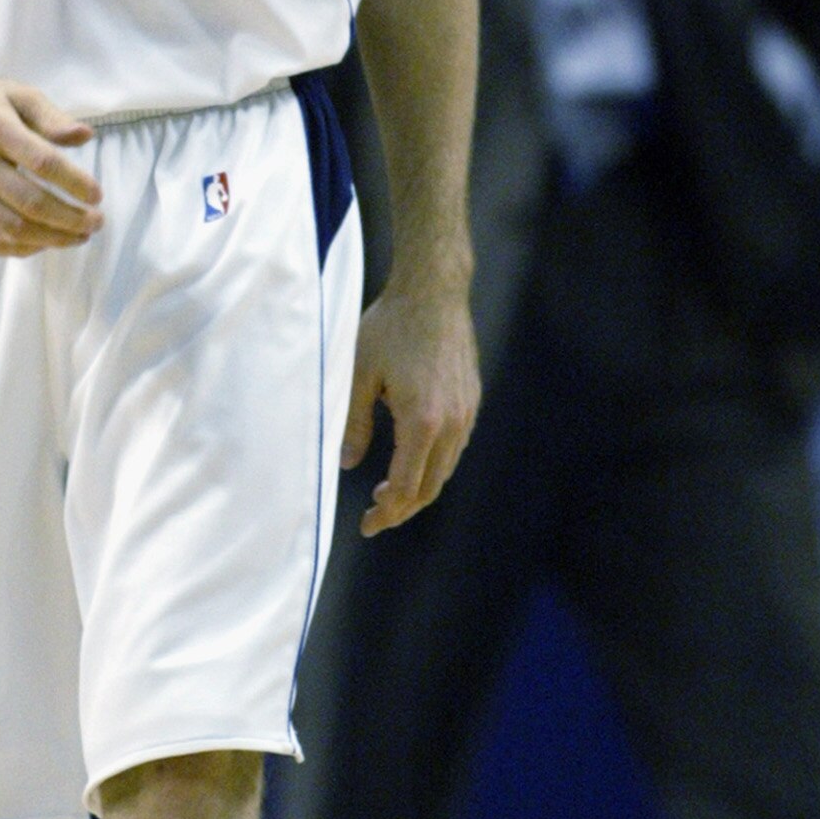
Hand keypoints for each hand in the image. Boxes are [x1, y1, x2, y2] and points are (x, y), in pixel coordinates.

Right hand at [0, 67, 103, 256]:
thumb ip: (51, 117)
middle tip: (96, 222)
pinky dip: (23, 248)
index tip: (97, 195)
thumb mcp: (15, 94)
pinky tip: (45, 241)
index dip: (75, 183)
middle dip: (70, 219)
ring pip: (12, 228)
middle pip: (30, 203)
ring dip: (52, 239)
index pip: (43, 163)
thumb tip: (85, 137)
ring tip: (79, 236)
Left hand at [341, 276, 480, 534]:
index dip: (386, 512)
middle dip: (401, 509)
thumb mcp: (359, 373)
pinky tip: (411, 460)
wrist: (433, 292)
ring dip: (418, 488)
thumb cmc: (390, 327)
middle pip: (430, 487)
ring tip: (387, 493)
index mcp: (422, 420)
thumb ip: (353, 422)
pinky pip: (455, 447)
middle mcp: (452, 422)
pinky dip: (433, 465)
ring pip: (445, 469)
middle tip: (374, 517)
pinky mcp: (472, 400)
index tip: (366, 525)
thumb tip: (347, 463)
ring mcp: (467, 412)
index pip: (406, 486)